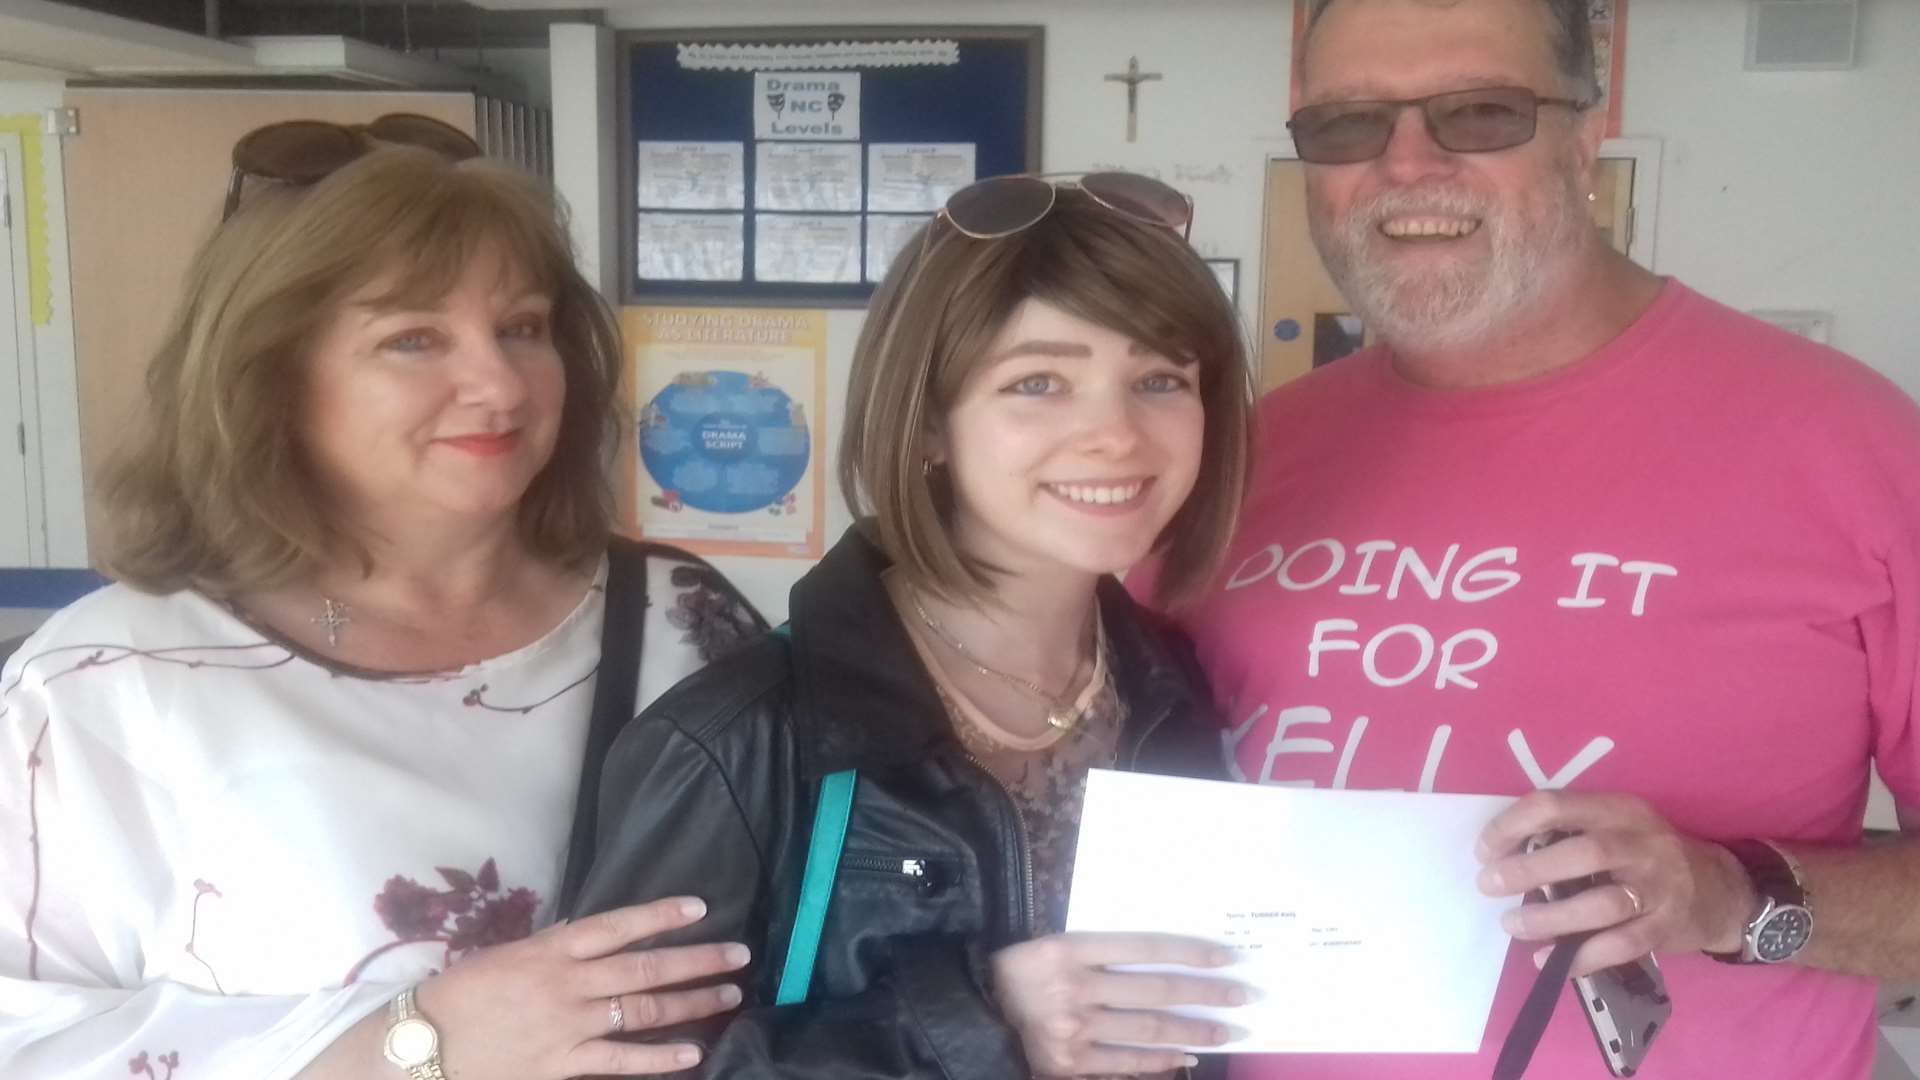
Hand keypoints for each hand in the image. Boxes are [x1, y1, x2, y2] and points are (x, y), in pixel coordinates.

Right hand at [416, 896, 750, 1078]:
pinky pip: (621, 1061)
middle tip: (739, 955)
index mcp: (550, 948)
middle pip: (645, 967)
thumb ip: (554, 946)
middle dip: (698, 960)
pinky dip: (659, 1058)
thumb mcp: (507, 956)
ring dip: (692, 1003)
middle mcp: (566, 983)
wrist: (420, 1047)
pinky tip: (692, 1053)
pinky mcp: (562, 1066)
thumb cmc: (460, 997)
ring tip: (729, 995)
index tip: (701, 908)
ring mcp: (568, 1026)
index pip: (618, 925)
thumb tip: (592, 931)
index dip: (661, 915)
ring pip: (643, 1011)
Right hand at [989, 932, 1248, 1076]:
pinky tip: (1188, 1055)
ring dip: (1195, 1032)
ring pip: (1148, 1030)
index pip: (1144, 948)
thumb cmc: (1021, 972)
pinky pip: (1127, 1063)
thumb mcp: (1055, 945)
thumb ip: (1103, 951)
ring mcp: (1072, 1031)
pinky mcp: (1068, 1065)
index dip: (1189, 953)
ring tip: (1229, 1031)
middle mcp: (1073, 988)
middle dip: (1207, 996)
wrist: (973, 1012)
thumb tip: (1168, 960)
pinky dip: (1161, 1060)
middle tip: (1245, 996)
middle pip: (1155, 992)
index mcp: (1068, 949)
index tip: (1229, 957)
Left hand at [1476, 791, 1757, 976]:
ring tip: (1512, 925)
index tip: (1485, 850)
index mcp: (1619, 810)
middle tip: (1489, 885)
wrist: (1721, 889)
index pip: (1555, 805)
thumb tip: (1506, 853)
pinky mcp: (1667, 928)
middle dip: (1527, 870)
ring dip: (1548, 917)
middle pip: (1580, 853)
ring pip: (1599, 904)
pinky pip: (1620, 946)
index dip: (1512, 826)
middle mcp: (1642, 843)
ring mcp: (1658, 887)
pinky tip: (1547, 961)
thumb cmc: (1648, 855)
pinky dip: (1580, 958)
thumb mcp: (1618, 826)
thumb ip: (1572, 833)